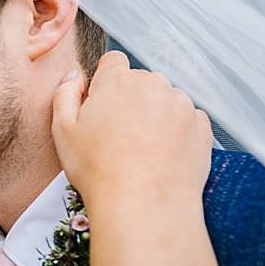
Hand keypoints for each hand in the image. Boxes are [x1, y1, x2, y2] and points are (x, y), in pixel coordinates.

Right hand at [51, 51, 212, 209]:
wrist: (143, 203)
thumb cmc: (99, 170)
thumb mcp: (63, 131)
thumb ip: (64, 95)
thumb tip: (73, 78)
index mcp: (117, 81)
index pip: (113, 62)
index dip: (105, 84)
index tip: (102, 107)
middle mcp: (152, 84)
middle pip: (140, 83)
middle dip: (131, 102)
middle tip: (119, 137)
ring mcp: (181, 104)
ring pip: (165, 102)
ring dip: (155, 117)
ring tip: (142, 152)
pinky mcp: (201, 125)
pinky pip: (186, 121)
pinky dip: (176, 133)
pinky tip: (161, 157)